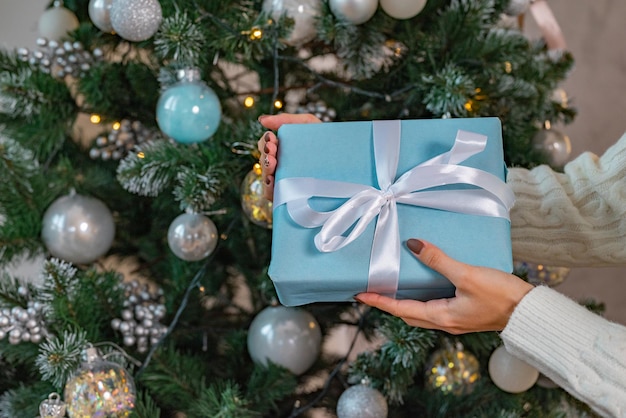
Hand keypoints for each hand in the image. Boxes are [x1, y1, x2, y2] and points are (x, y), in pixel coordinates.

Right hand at [257, 113, 320, 200]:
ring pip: (266, 177)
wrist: (347, 160)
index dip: (266, 142)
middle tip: (273, 149)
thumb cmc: (327, 141)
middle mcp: (283, 165)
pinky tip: (272, 181)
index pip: (266, 145)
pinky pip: (272, 195)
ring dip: (265, 169)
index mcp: (285, 149)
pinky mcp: (290, 196)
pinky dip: (268, 188)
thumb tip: (261, 120)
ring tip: (272, 162)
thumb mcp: (308, 124)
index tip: (271, 138)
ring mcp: (285, 182)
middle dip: (265, 154)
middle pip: (264, 160)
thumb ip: (286, 119)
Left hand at [355, 239, 533, 333]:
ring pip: (421, 312)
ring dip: (405, 301)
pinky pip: (435, 307)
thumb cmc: (501, 296)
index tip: (360, 294)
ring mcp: (455, 320)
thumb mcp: (467, 275)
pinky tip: (425, 283)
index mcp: (441, 317)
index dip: (379, 301)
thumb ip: (439, 260)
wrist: (529, 312)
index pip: (401, 309)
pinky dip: (423, 298)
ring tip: (392, 286)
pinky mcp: (465, 314)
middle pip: (408, 314)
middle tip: (372, 290)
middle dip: (388, 304)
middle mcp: (444, 322)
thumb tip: (413, 245)